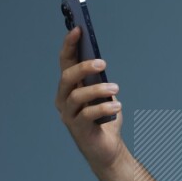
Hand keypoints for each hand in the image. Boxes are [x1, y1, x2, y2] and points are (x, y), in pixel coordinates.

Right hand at [55, 25, 124, 174]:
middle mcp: (64, 100)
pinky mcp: (78, 129)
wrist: (108, 150)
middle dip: (84, 66)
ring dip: (97, 89)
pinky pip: (87, 114)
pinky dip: (104, 107)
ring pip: (76, 95)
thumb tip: (100, 62)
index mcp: (69, 88)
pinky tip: (117, 106)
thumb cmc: (106, 120)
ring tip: (115, 88)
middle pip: (67, 77)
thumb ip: (101, 80)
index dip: (69, 45)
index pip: (65, 63)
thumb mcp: (105, 95)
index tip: (78, 29)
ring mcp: (68, 115)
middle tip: (102, 63)